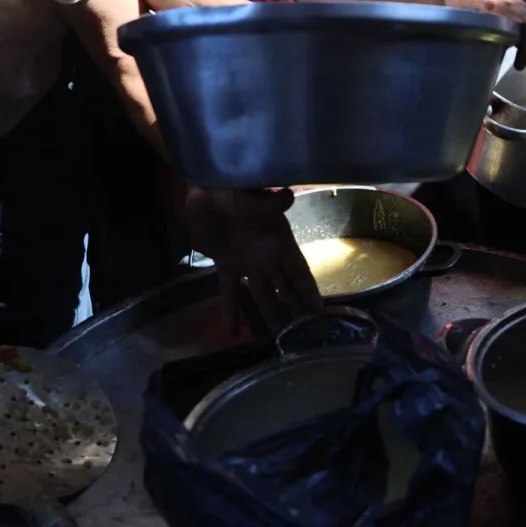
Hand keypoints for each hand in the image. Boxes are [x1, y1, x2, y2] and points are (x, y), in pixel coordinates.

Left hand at [181, 188, 321, 333]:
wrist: (204, 186)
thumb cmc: (231, 186)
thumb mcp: (248, 194)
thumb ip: (266, 202)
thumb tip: (288, 197)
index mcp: (279, 241)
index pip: (298, 271)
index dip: (308, 291)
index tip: (321, 312)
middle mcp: (268, 256)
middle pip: (285, 289)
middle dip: (295, 311)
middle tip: (305, 337)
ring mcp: (248, 263)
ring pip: (262, 296)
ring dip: (269, 316)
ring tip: (276, 340)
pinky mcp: (226, 264)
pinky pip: (230, 291)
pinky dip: (231, 311)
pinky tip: (233, 333)